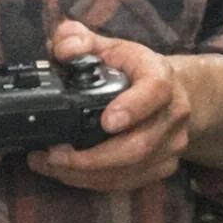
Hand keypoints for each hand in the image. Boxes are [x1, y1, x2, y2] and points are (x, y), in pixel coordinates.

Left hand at [25, 21, 190, 190]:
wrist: (172, 93)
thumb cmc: (133, 69)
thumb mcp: (108, 47)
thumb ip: (79, 40)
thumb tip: (63, 50)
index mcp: (161, 76)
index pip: (155, 91)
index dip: (132, 108)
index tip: (106, 122)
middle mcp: (174, 112)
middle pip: (138, 145)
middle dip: (91, 157)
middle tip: (53, 154)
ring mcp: (172, 144)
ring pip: (131, 171)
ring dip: (85, 174)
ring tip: (48, 165)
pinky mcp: (164, 167)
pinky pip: (128, 183)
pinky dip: (93, 182)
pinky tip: (66, 174)